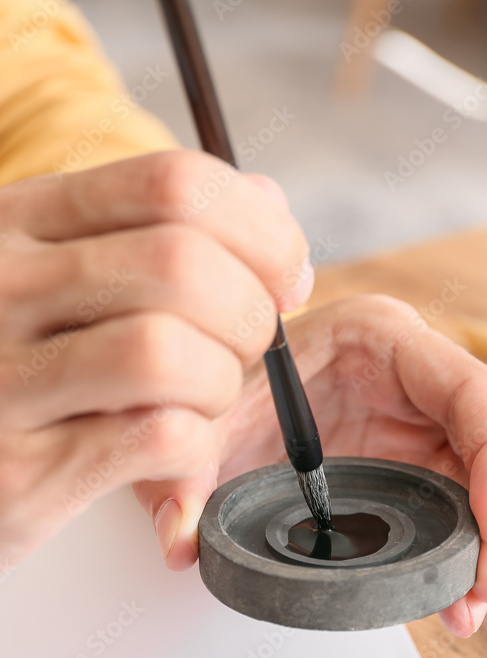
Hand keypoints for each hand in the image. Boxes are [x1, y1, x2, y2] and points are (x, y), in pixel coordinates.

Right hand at [0, 150, 311, 568]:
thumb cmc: (12, 365)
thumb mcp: (56, 275)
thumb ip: (156, 233)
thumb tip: (269, 202)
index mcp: (19, 221)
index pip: (174, 184)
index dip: (262, 232)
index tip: (286, 279)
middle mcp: (0, 285)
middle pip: (183, 266)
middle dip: (251, 316)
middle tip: (245, 353)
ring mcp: (3, 380)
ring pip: (166, 352)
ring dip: (220, 384)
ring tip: (203, 403)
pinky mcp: (23, 471)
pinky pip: (158, 438)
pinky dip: (197, 447)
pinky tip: (176, 451)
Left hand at [136, 295, 486, 636]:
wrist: (213, 389)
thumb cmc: (223, 382)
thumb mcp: (199, 426)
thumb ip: (181, 477)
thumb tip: (181, 540)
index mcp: (379, 338)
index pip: (474, 391)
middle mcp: (414, 376)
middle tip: (482, 583)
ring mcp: (421, 418)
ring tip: (469, 601)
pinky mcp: (417, 460)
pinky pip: (471, 500)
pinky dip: (474, 549)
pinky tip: (459, 592)